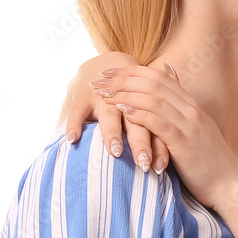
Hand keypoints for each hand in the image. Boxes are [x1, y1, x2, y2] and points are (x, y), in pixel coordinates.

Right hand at [58, 51, 168, 172]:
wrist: (106, 69)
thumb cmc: (130, 102)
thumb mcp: (144, 113)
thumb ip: (154, 134)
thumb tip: (164, 168)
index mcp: (145, 108)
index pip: (155, 130)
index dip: (159, 149)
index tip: (161, 167)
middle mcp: (126, 103)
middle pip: (136, 125)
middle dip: (141, 143)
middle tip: (144, 163)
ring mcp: (104, 99)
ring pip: (110, 117)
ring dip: (113, 133)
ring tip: (116, 151)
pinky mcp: (82, 98)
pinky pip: (77, 112)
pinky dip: (75, 124)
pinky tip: (73, 139)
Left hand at [88, 64, 237, 205]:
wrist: (230, 186)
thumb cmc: (209, 163)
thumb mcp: (196, 132)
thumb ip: (180, 113)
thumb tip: (167, 91)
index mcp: (192, 106)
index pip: (160, 77)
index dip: (132, 72)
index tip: (109, 73)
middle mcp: (192, 111)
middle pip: (154, 83)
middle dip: (123, 79)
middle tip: (99, 81)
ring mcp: (190, 126)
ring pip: (154, 99)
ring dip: (125, 94)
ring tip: (104, 95)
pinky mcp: (186, 144)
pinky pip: (159, 123)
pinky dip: (140, 114)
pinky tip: (123, 112)